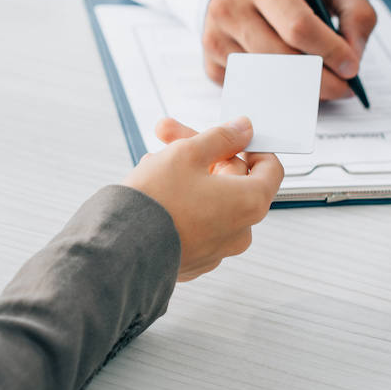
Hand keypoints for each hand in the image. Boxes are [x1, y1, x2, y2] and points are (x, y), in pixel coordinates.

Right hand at [124, 117, 283, 281]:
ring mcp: (217, 250)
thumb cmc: (157, 202)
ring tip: (151, 163)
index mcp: (250, 202)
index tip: (227, 135)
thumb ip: (221, 137)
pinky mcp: (194, 260)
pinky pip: (195, 223)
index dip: (249, 145)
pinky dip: (180, 204)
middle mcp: (241, 231)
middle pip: (232, 180)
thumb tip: (244, 129)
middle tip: (167, 134)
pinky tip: (153, 190)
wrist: (120, 249)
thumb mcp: (188, 153)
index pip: (270, 167)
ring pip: (209, 200)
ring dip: (185, 176)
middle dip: (201, 153)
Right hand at [203, 0, 377, 100]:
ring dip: (300, 89)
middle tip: (343, 87)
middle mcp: (230, 8)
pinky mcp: (210, 64)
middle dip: (321, 80)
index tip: (351, 68)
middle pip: (283, 60)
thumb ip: (355, 11)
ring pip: (267, 80)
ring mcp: (215, 39)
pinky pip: (250, 89)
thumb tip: (352, 56)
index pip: (299, 26)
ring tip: (320, 81)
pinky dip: (275, 90)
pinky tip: (286, 76)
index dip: (329, 52)